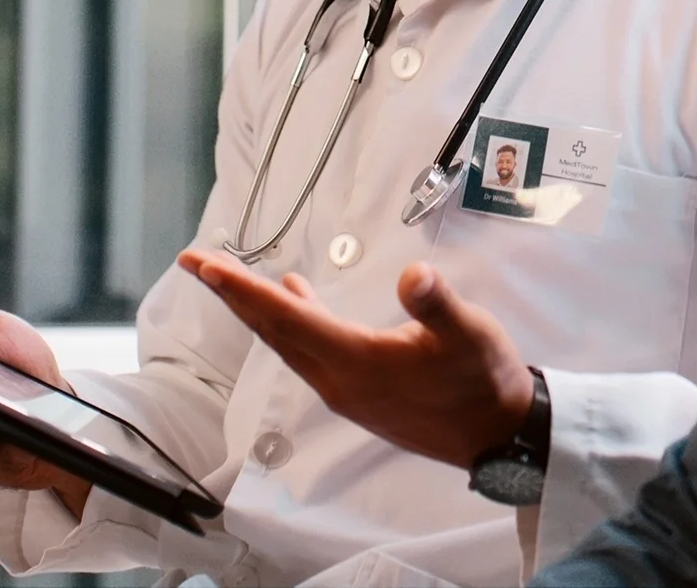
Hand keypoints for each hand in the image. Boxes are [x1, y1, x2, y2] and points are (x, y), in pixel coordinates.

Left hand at [177, 248, 535, 468]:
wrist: (499, 435)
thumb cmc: (484, 381)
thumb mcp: (468, 332)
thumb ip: (435, 304)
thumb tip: (413, 276)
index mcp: (356, 362)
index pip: (286, 318)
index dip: (242, 289)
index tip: (205, 266)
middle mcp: (339, 380)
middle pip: (274, 330)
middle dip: (232, 294)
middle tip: (196, 261)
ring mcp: (346, 390)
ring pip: (288, 342)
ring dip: (258, 309)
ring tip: (231, 279)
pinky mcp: (358, 393)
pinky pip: (309, 352)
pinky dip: (292, 323)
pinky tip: (299, 298)